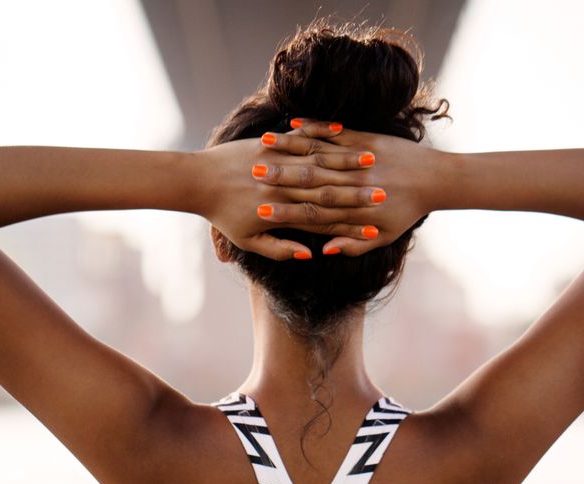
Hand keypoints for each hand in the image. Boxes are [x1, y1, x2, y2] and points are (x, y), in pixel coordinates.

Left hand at [193, 121, 380, 260]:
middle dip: (357, 187)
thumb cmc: (224, 216)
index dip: (349, 216)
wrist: (199, 182)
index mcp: (281, 210)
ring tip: (371, 157)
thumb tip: (312, 253)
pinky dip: (320, 133)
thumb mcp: (249, 240)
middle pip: (326, 186)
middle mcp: (282, 185)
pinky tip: (341, 130)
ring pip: (317, 159)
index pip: (322, 214)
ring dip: (346, 158)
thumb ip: (280, 249)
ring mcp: (276, 161)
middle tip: (384, 187)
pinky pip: (301, 137)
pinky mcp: (269, 143)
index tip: (373, 217)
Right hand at [254, 118, 440, 255]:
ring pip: (317, 154)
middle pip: (308, 182)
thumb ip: (352, 245)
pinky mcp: (365, 138)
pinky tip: (291, 124)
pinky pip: (334, 132)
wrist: (435, 179)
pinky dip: (313, 128)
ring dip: (289, 149)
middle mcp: (353, 184)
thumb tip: (320, 252)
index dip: (285, 214)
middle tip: (251, 177)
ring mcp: (358, 158)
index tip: (260, 212)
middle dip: (278, 178)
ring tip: (263, 146)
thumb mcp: (383, 236)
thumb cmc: (407, 211)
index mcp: (355, 211)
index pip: (312, 214)